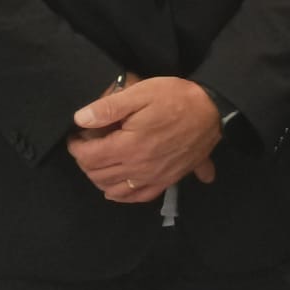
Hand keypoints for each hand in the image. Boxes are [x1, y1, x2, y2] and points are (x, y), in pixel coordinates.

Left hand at [68, 76, 221, 202]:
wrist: (213, 110)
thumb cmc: (177, 98)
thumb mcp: (142, 92)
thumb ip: (109, 107)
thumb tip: (80, 119)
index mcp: (128, 146)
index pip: (89, 157)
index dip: (76, 147)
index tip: (76, 136)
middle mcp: (138, 168)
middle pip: (98, 175)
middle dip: (85, 161)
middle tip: (87, 145)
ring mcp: (153, 177)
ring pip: (114, 190)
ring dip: (99, 179)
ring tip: (99, 162)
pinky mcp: (167, 181)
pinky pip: (138, 197)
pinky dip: (122, 195)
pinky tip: (118, 187)